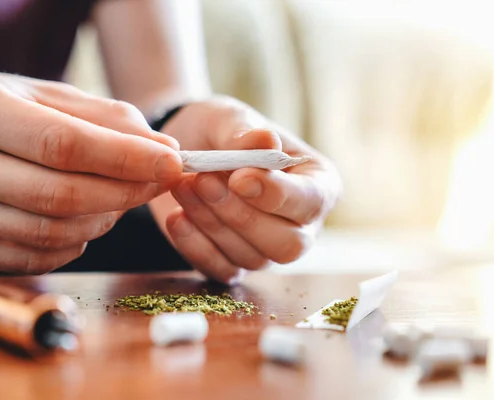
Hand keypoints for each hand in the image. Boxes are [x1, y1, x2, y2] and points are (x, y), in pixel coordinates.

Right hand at [0, 73, 181, 272]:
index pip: (63, 144)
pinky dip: (77, 242)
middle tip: (160, 181)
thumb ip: (106, 119)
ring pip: (53, 233)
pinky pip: (38, 256)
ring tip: (121, 196)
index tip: (172, 161)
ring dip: (105, 219)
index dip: (126, 158)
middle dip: (126, 192)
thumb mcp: (45, 95)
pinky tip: (86, 217)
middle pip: (61, 196)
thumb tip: (164, 149)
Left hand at [151, 96, 340, 283]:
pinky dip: (195, 246)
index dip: (277, 195)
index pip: (311, 202)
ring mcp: (267, 249)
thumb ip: (247, 133)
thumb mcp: (232, 119)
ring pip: (251, 257)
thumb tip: (266, 142)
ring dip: (212, 223)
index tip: (239, 178)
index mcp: (318, 184)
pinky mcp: (234, 263)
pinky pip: (221, 270)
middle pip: (287, 244)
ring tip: (183, 186)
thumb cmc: (223, 132)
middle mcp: (300, 225)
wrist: (188, 147)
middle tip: (203, 181)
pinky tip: (176, 218)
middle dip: (242, 216)